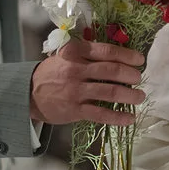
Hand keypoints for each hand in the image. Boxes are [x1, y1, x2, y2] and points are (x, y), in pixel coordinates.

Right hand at [29, 39, 145, 125]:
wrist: (28, 92)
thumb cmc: (54, 71)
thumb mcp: (67, 55)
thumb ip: (89, 54)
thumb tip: (121, 58)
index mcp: (76, 52)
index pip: (107, 51)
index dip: (127, 55)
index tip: (139, 60)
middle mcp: (76, 69)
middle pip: (112, 70)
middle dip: (131, 75)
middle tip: (139, 78)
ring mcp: (75, 90)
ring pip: (110, 91)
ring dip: (130, 95)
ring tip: (139, 97)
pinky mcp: (75, 110)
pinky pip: (101, 114)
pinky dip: (118, 117)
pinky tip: (130, 118)